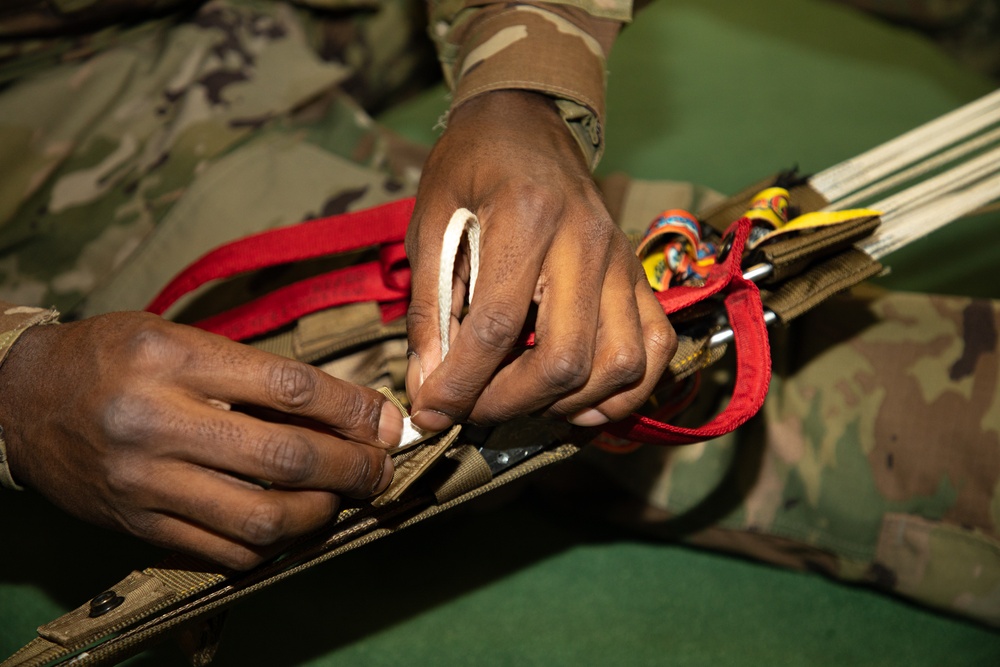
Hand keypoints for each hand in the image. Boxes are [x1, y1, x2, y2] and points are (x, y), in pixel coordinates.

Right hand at [0, 312, 402, 569]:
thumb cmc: (112, 357)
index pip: (290, 389)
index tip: (385, 420)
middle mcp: (158, 421)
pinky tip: (292, 525)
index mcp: (173, 359)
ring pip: (261, 518)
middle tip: (380, 468)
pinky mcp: (138, 526)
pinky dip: (273, 545)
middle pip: (284, 458)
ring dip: (321, 514)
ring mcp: (146, 481)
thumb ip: (256, 374)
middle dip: (352, 468)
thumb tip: (344, 410)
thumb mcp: (179, 339)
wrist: (20, 400)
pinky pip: (224, 552)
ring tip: (341, 498)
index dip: (353, 410)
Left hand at [405, 90, 675, 430]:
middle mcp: (586, 243)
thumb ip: (429, 308)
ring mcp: (622, 262)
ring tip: (525, 399)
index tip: (433, 412)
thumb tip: (428, 386)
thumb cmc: (471, 167)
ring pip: (618, 365)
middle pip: (566, 359)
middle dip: (511, 403)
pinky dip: (625, 389)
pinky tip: (583, 397)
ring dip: (568, 403)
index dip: (461, 384)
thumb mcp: (431, 225)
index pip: (498, 327)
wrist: (527, 120)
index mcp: (526, 219)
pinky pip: (654, 350)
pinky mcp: (639, 276)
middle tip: (473, 409)